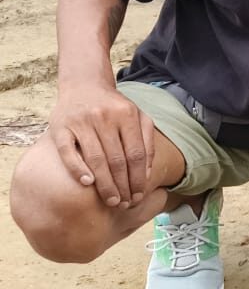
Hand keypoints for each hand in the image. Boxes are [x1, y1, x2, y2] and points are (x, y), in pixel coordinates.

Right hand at [48, 83, 155, 207]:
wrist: (84, 85)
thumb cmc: (114, 107)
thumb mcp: (137, 117)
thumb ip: (147, 141)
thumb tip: (148, 173)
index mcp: (127, 114)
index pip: (136, 154)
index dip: (138, 178)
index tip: (138, 196)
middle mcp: (105, 117)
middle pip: (117, 159)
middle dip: (122, 185)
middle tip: (124, 203)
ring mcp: (81, 121)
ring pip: (96, 159)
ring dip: (104, 184)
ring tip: (111, 200)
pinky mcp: (60, 127)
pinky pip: (68, 152)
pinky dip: (78, 169)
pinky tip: (87, 183)